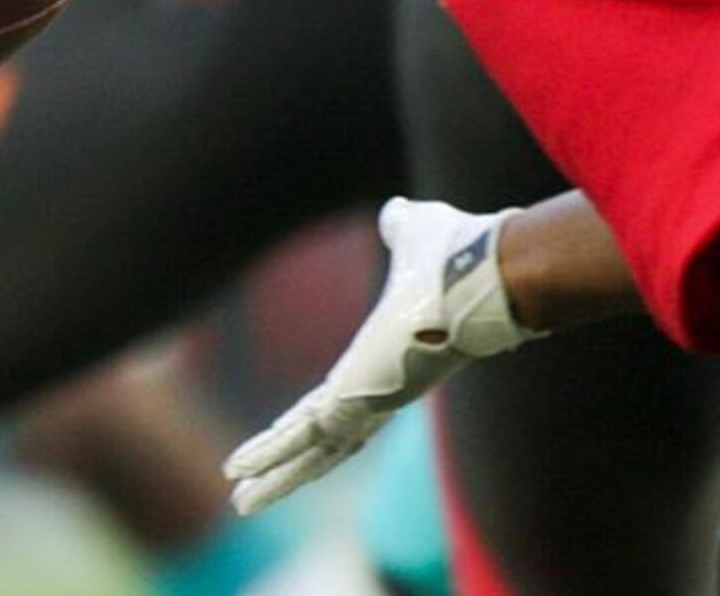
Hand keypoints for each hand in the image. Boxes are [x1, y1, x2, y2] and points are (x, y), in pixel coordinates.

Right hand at [224, 198, 536, 514]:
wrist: (481, 275)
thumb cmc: (455, 255)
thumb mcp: (414, 236)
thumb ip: (400, 229)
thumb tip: (397, 215)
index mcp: (389, 365)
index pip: (343, 406)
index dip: (314, 423)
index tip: (294, 436)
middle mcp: (381, 394)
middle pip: (325, 445)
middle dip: (288, 472)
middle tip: (254, 498)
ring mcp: (369, 401)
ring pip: (309, 450)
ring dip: (272, 477)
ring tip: (239, 503)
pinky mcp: (356, 399)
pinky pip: (301, 435)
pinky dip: (267, 455)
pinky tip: (237, 471)